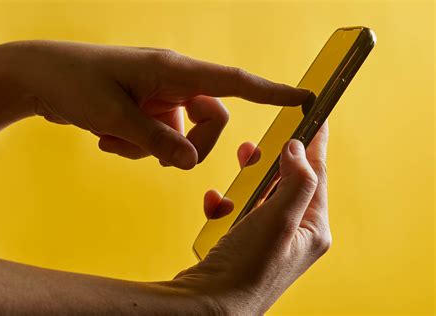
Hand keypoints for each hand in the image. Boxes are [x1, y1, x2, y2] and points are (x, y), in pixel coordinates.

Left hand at [0, 41, 307, 168]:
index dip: (272, 92)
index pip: (235, 82)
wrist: (41, 78)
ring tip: (114, 138)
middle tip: (158, 153)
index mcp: (174, 70)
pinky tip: (107, 138)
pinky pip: (160, 138)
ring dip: (153, 148)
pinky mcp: (148, 110)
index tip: (304, 98)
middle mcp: (174, 82)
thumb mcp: (115, 116)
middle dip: (189, 146)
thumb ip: (158, 141)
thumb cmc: (74, 83)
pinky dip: (138, 146)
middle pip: (212, 122)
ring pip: (184, 136)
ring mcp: (161, 97)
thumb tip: (190, 162)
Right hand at [174, 122, 329, 314]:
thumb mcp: (279, 219)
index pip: (318, 174)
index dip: (317, 142)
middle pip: (289, 182)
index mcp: (313, 229)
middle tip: (259, 144)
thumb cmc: (246, 269)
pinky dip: (229, 202)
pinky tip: (217, 203)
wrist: (209, 305)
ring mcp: (271, 239)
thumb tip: (299, 150)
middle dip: (273, 161)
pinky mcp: (247, 243)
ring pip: (263, 194)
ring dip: (249, 180)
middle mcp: (295, 234)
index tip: (317, 116)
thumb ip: (296, 180)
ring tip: (239, 167)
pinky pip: (242, 212)